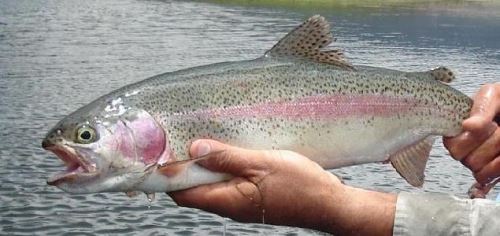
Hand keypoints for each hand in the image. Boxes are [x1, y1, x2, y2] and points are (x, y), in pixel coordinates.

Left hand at [168, 139, 395, 234]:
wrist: (330, 204)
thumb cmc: (300, 185)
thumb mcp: (261, 164)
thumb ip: (226, 157)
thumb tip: (194, 149)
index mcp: (227, 201)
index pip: (181, 193)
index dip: (167, 174)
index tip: (161, 149)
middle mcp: (229, 205)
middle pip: (192, 188)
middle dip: (183, 165)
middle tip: (180, 136)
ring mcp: (240, 201)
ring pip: (210, 184)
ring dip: (203, 164)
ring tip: (202, 138)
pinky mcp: (252, 196)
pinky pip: (227, 181)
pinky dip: (221, 166)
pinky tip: (227, 148)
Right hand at [444, 83, 499, 184]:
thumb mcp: (495, 96)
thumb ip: (482, 107)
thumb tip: (467, 125)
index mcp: (458, 129)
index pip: (452, 145)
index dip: (473, 137)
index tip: (491, 124)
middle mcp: (464, 148)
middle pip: (467, 160)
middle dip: (491, 143)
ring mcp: (478, 162)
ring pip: (478, 170)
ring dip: (498, 154)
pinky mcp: (490, 172)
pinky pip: (485, 179)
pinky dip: (496, 168)